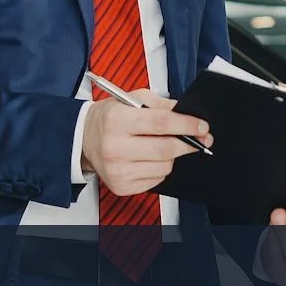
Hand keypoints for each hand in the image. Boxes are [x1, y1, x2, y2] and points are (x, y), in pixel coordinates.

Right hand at [80, 89, 212, 196]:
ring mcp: (117, 170)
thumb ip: (161, 105)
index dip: (187, 125)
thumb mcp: (132, 99)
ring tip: (164, 146)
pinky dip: (161, 169)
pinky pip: (156, 180)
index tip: (202, 127)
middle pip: (165, 149)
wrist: (83, 138)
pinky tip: (151, 159)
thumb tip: (188, 114)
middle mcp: (115, 147)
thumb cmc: (110, 117)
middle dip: (189, 144)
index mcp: (117, 120)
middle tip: (200, 139)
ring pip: (164, 167)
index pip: (161, 123)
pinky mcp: (120, 186)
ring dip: (173, 157)